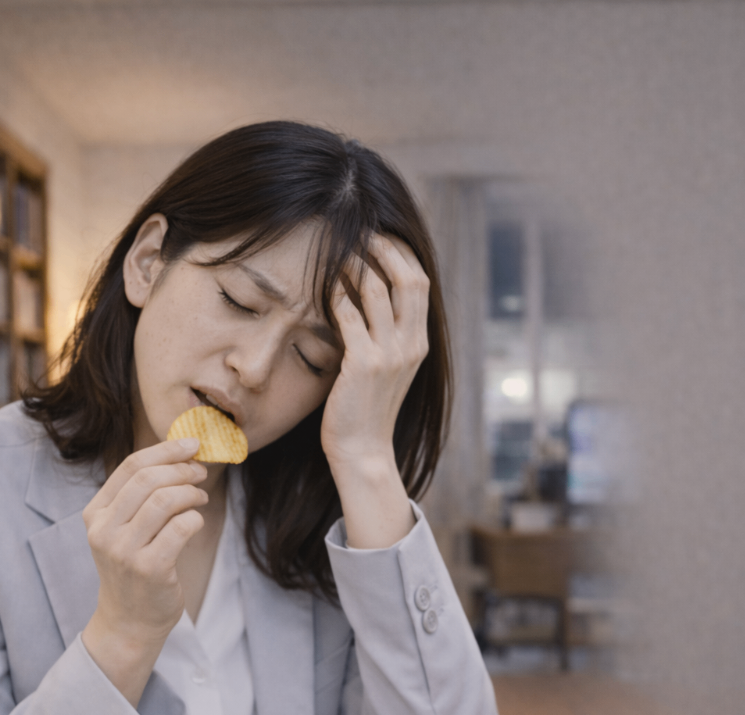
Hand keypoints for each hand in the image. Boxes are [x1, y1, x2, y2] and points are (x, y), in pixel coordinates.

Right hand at [81, 438, 207, 703]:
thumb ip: (142, 496)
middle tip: (201, 473)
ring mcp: (124, 550)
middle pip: (149, 479)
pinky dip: (195, 518)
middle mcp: (104, 530)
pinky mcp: (149, 568)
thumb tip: (180, 454)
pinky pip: (181, 527)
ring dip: (191, 493)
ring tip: (200, 498)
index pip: (131, 466)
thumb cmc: (135, 568)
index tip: (192, 444)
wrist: (130, 620)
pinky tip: (196, 522)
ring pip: (165, 500)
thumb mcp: (125, 529)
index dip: (165, 450)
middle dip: (182, 469)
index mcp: (95, 513)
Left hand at [322, 234, 429, 548]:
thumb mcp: (387, 369)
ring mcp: (390, 355)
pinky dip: (337, 295)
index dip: (403, 254)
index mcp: (419, 344)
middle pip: (409, 278)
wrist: (363, 452)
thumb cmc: (366, 411)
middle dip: (385, 248)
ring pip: (378, 290)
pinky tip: (323, 287)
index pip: (421, 283)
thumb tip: (368, 298)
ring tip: (336, 251)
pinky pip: (350, 315)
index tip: (381, 236)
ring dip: (356, 265)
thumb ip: (385, 336)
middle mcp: (411, 345)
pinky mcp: (364, 364)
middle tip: (360, 232)